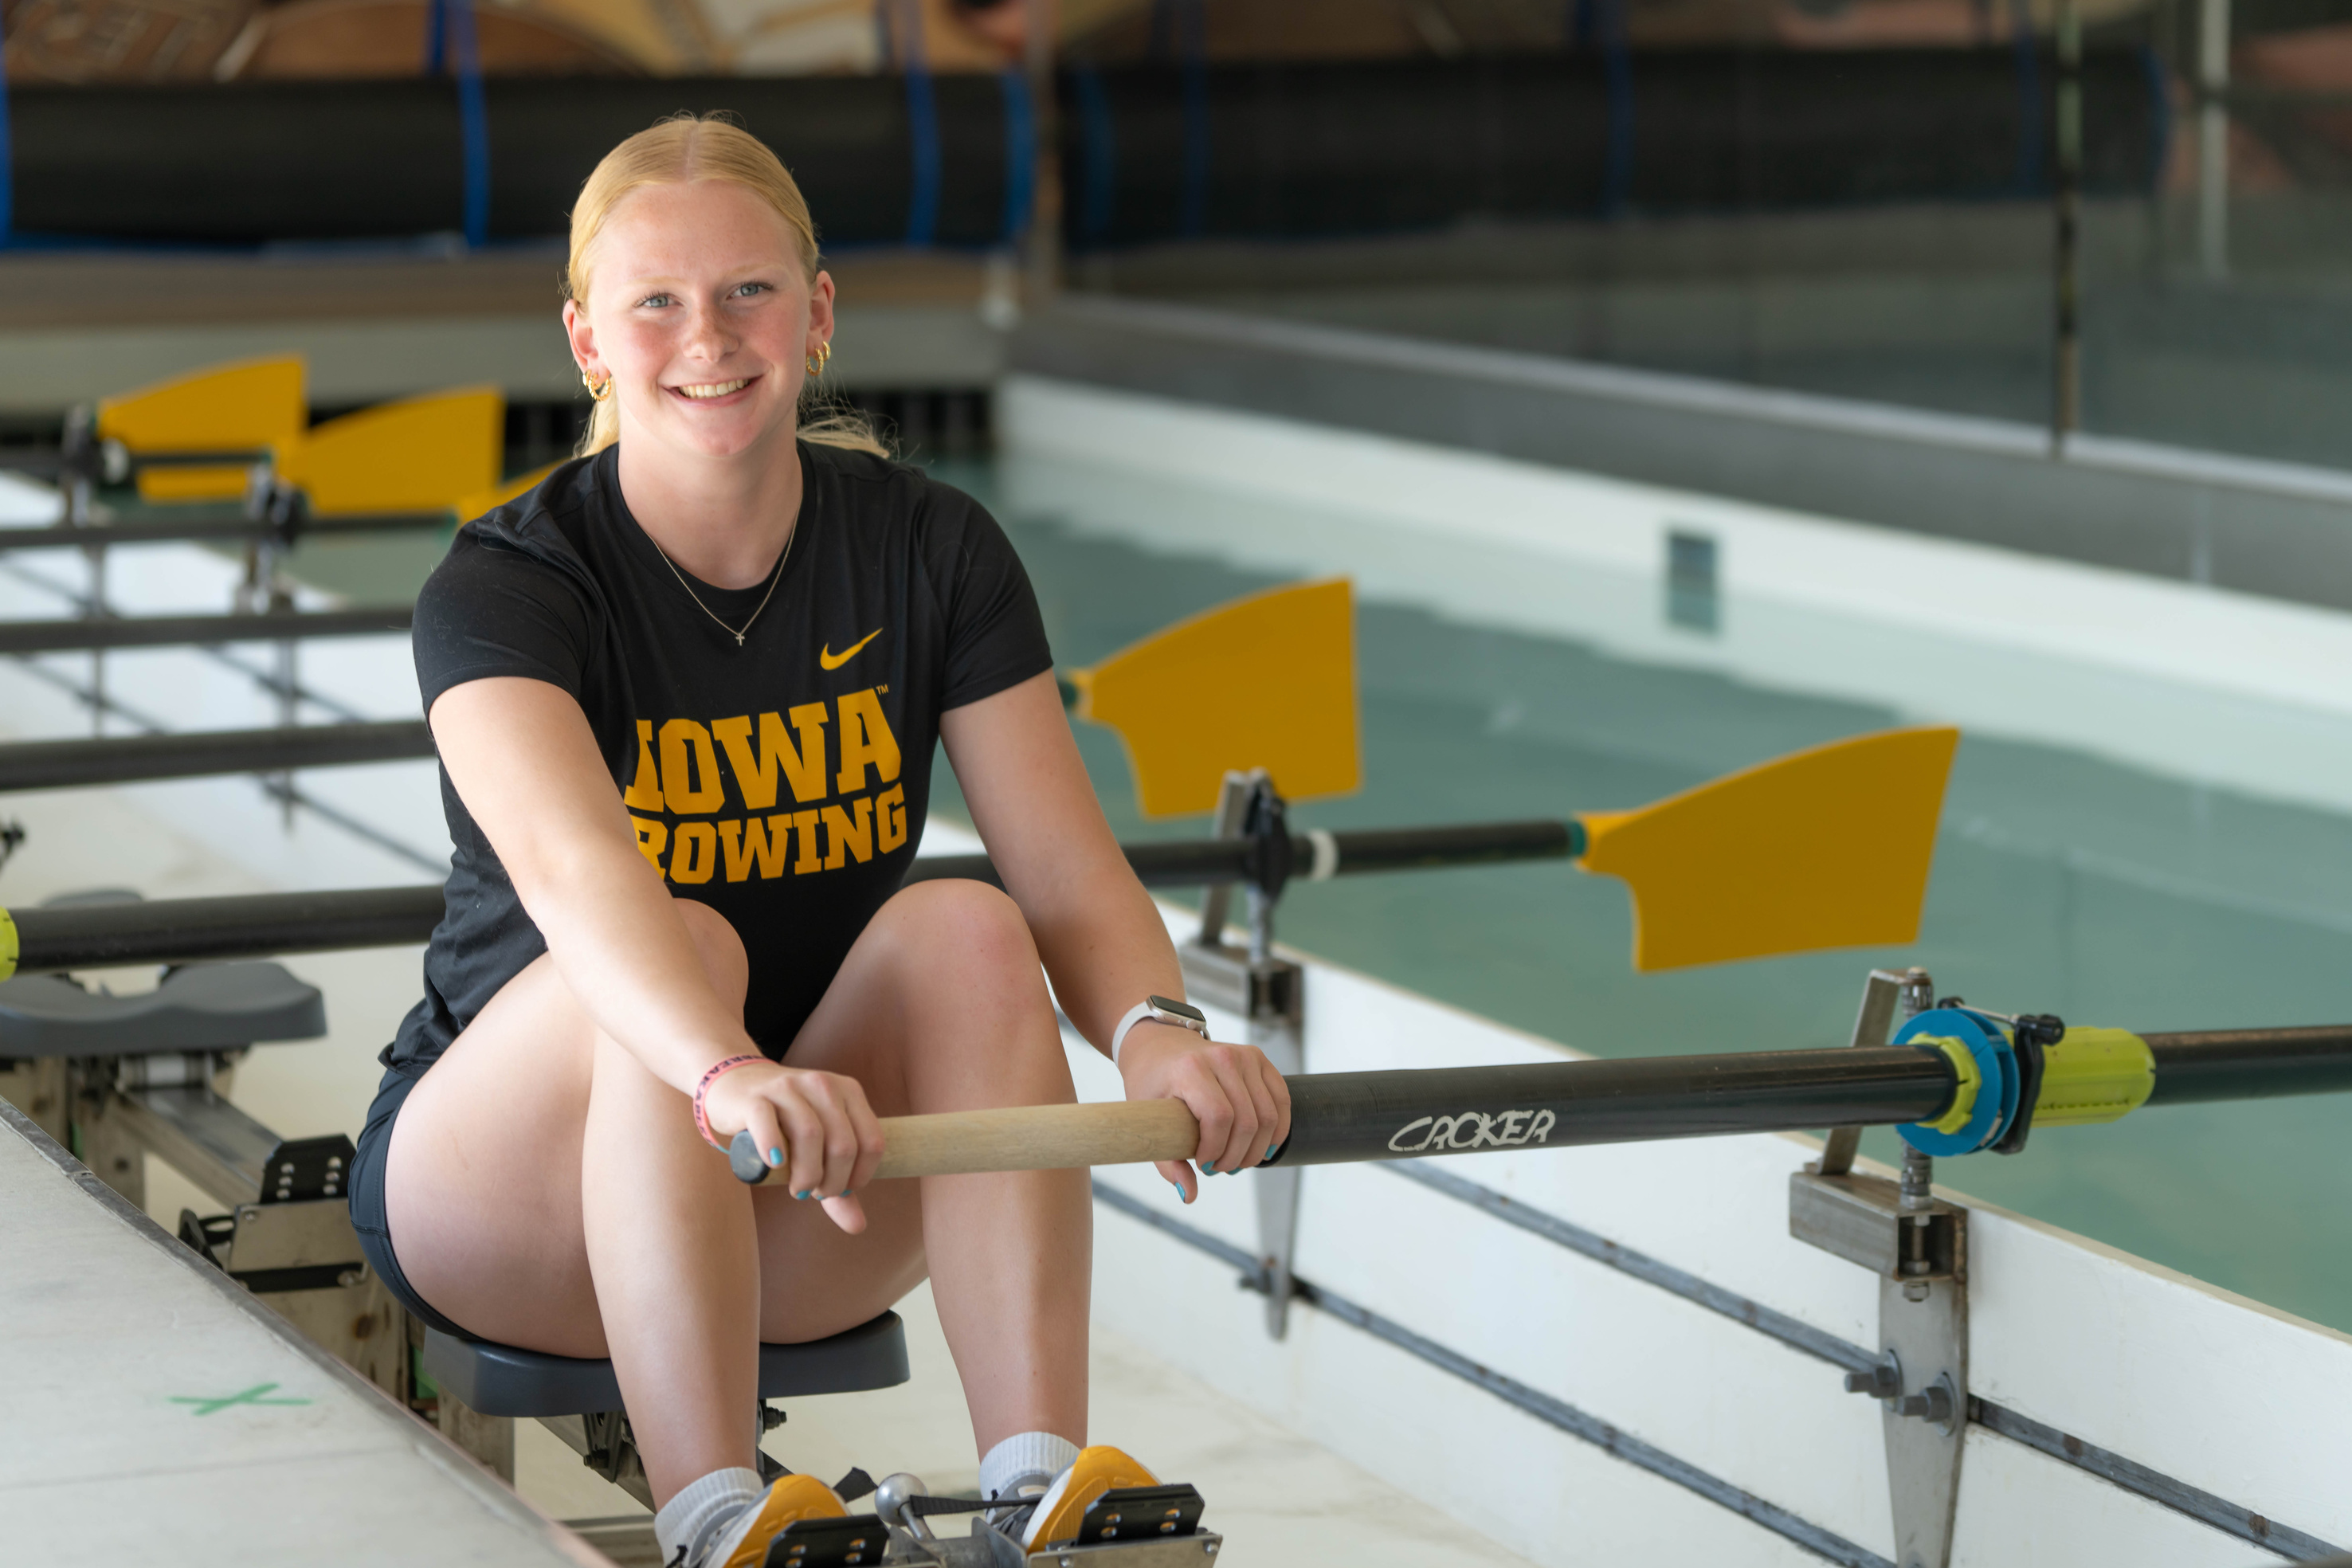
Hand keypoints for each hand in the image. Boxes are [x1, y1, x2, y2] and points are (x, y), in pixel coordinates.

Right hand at [701, 1061, 885, 1232]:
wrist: (736, 1087)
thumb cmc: (784, 1124)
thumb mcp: (818, 1148)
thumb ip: (838, 1185)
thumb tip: (858, 1226)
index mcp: (849, 1092)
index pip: (872, 1142)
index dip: (859, 1176)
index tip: (840, 1190)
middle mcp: (823, 1085)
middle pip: (843, 1144)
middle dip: (832, 1181)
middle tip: (814, 1193)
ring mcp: (788, 1087)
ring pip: (809, 1134)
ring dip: (807, 1173)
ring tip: (797, 1189)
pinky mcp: (755, 1097)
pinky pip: (767, 1121)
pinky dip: (773, 1147)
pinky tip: (776, 1164)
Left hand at [1116, 1021, 1291, 1203]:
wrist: (1159, 1045)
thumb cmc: (1151, 1083)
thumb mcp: (1147, 1120)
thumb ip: (1168, 1161)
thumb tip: (1189, 1195)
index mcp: (1190, 1070)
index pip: (1219, 1117)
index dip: (1216, 1149)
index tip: (1203, 1165)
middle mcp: (1222, 1058)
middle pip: (1247, 1121)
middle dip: (1236, 1156)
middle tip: (1221, 1168)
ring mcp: (1245, 1055)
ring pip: (1268, 1115)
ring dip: (1257, 1149)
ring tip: (1237, 1160)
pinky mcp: (1259, 1059)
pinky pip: (1281, 1100)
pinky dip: (1277, 1129)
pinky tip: (1263, 1146)